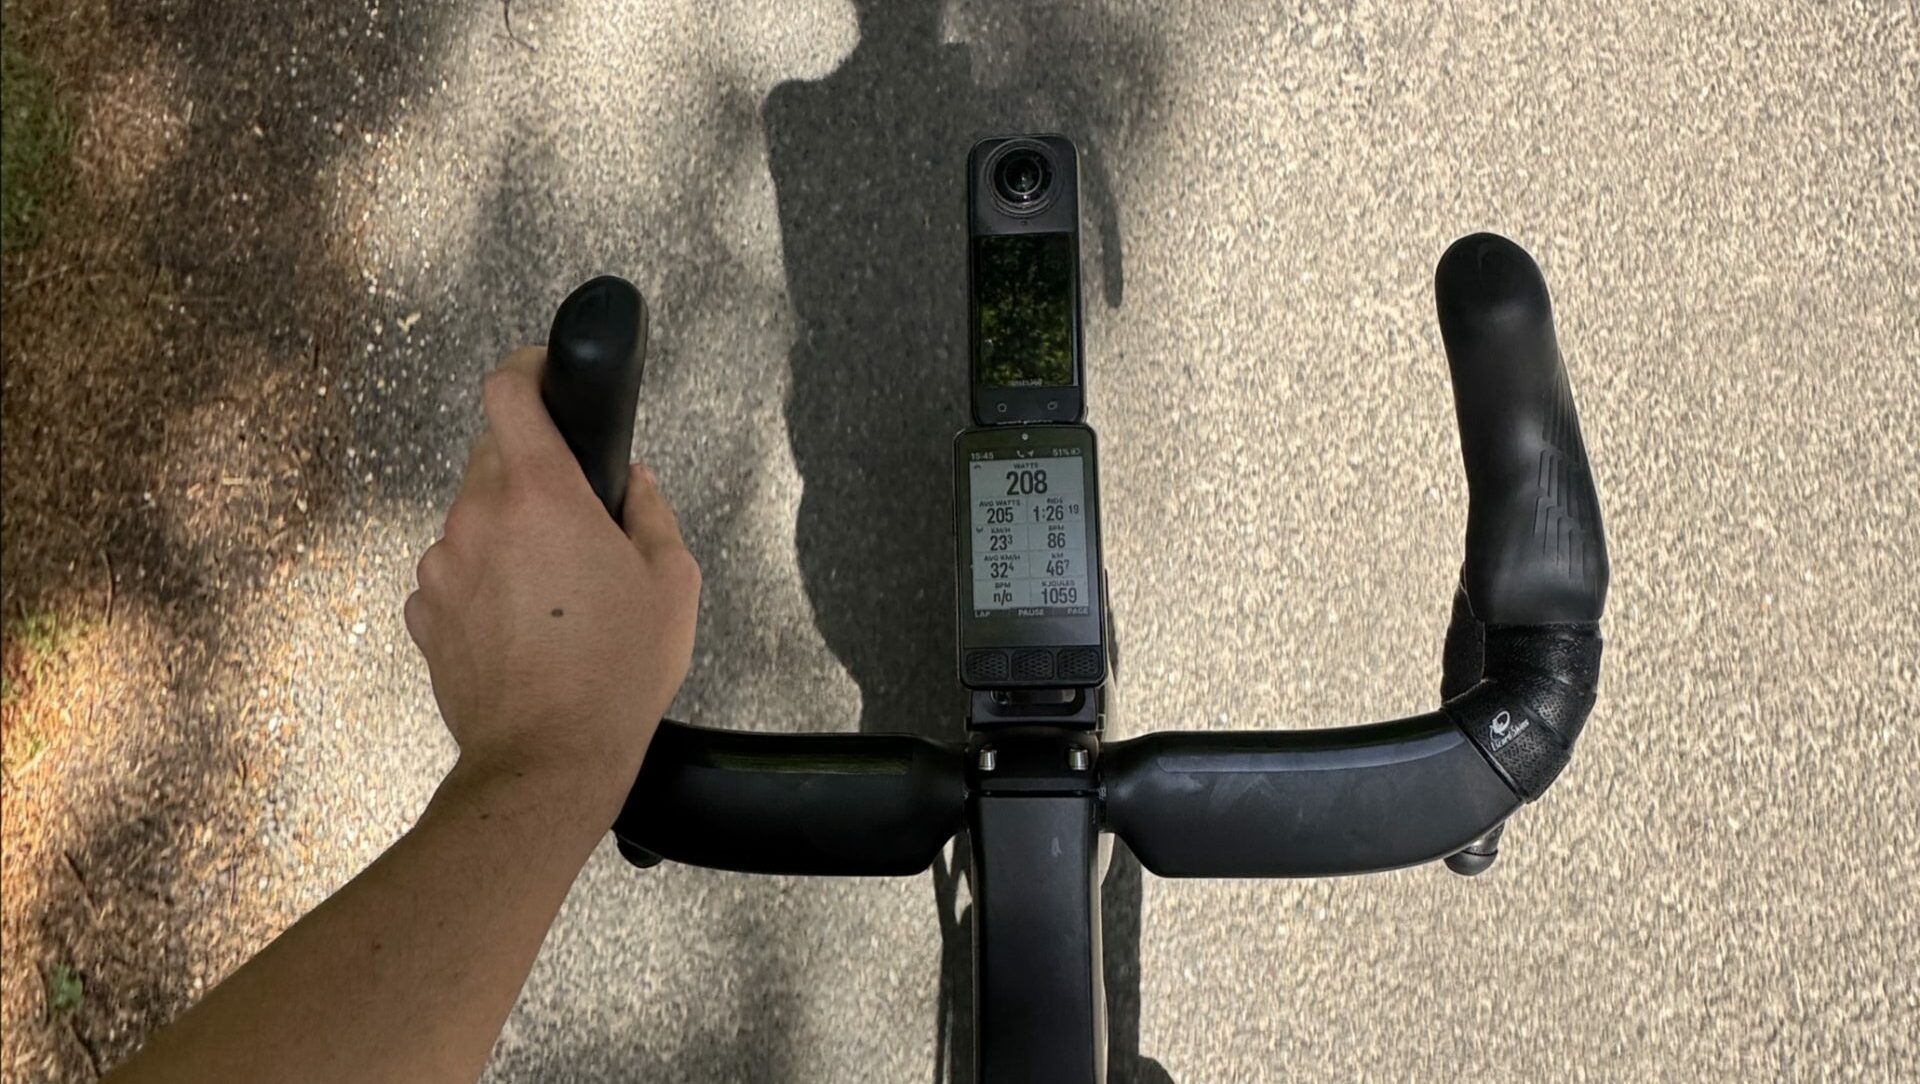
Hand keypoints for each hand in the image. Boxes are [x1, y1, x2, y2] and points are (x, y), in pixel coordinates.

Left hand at [405, 347, 700, 817]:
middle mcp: (477, 517)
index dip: (529, 369)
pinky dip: (486, 582)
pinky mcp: (423, 611)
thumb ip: (649, 511)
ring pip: (475, 517)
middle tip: (579, 521)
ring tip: (557, 592)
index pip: (509, 389)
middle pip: (496, 455)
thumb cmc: (615, 674)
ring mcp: (441, 565)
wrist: (548, 761)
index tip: (546, 375)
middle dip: (537, 472)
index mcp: (540, 494)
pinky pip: (456, 571)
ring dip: (510, 534)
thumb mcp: (672, 582)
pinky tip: (525, 626)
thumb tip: (630, 481)